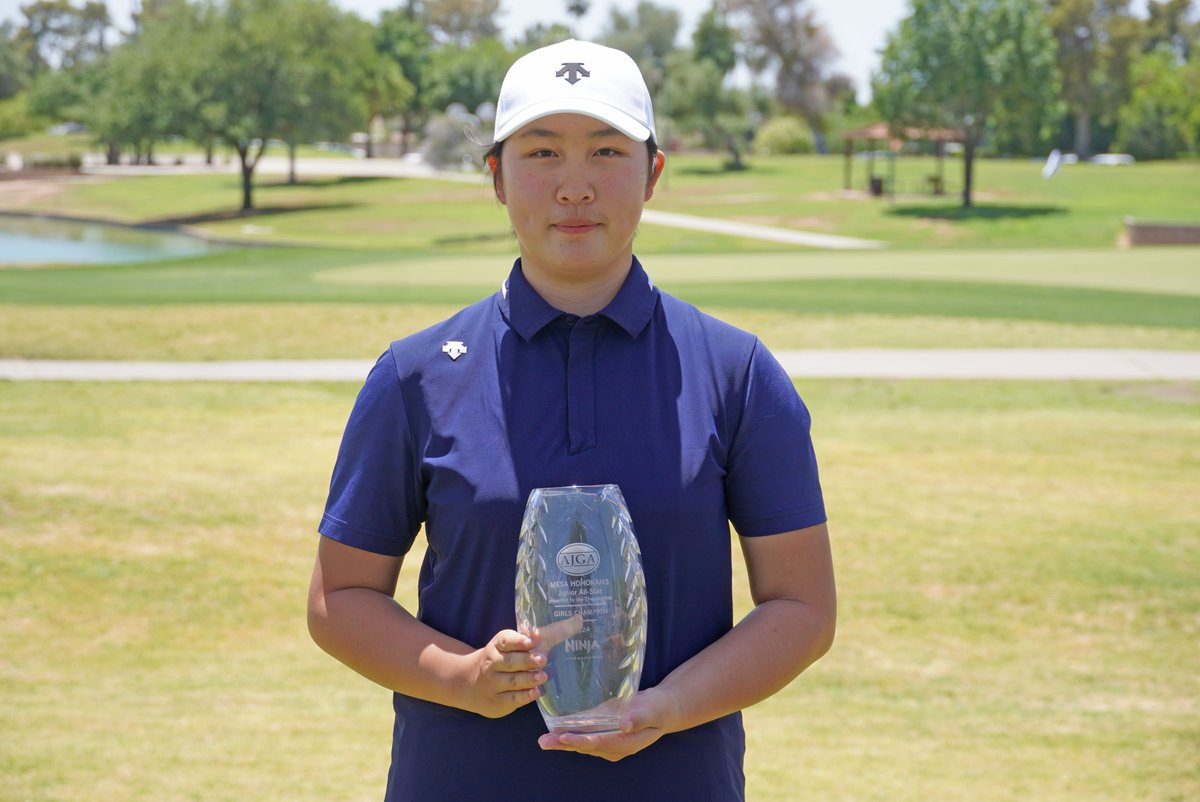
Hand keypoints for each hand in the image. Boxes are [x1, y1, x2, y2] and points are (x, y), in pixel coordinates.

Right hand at [460, 629, 546, 718]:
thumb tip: (538, 635)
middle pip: (510, 662)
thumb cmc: (498, 661)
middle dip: (527, 660)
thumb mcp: (506, 647)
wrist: (470, 683)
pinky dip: (525, 696)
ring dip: (529, 679)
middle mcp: (491, 664)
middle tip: (542, 660)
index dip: (519, 641)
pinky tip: (536, 692)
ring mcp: (492, 684)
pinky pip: (512, 698)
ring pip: (512, 681)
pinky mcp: (497, 701)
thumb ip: (523, 640)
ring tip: (543, 676)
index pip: (506, 641)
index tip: (531, 642)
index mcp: (496, 646)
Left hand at [537, 687, 675, 761]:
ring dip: (562, 741)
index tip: (564, 737)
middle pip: (586, 746)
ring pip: (582, 742)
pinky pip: (584, 734)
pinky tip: (553, 729)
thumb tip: (625, 725)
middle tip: (544, 741)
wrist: (660, 709)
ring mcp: (607, 740)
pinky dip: (568, 733)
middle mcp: (614, 746)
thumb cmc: (658, 709)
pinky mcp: (603, 732)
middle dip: (564, 744)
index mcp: (626, 743)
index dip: (582, 741)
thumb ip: (640, 718)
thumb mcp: (653, 711)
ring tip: (543, 739)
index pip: (600, 744)